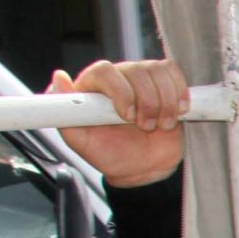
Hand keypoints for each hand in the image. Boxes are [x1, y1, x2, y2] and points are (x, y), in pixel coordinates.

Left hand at [52, 59, 189, 187]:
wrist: (143, 167)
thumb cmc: (111, 155)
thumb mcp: (82, 142)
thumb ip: (64, 114)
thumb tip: (58, 79)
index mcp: (93, 87)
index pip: (105, 71)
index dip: (121, 91)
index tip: (128, 115)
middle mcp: (118, 78)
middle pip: (136, 69)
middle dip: (147, 102)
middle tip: (146, 127)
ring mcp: (142, 79)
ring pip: (157, 72)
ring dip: (165, 102)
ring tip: (162, 124)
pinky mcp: (165, 84)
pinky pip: (174, 74)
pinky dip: (179, 94)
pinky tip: (177, 112)